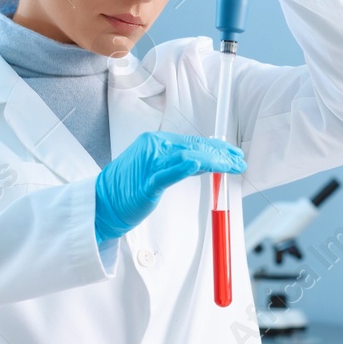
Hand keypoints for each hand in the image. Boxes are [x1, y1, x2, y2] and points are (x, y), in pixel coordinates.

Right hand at [94, 132, 244, 242]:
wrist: (102, 201)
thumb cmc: (129, 186)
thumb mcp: (157, 169)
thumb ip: (178, 164)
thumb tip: (204, 162)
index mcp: (156, 142)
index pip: (193, 142)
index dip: (217, 148)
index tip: (234, 154)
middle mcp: (154, 147)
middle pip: (194, 148)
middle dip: (221, 155)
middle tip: (240, 161)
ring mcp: (149, 164)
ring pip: (187, 158)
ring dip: (213, 162)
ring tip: (231, 166)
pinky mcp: (145, 184)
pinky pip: (166, 175)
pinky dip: (182, 168)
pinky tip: (197, 164)